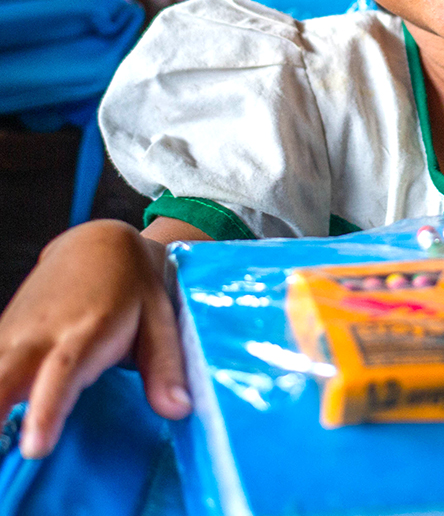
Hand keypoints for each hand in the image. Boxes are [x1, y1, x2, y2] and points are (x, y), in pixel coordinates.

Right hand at [0, 220, 190, 457]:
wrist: (97, 243)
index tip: (35, 447)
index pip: (63, 373)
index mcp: (87, 331)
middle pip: (5, 375)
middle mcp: (42, 333)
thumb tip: (179, 409)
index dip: (47, 410)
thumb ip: (165, 367)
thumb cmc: (133, 287)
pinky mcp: (1, 332)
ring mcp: (16, 332)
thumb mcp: (160, 320)